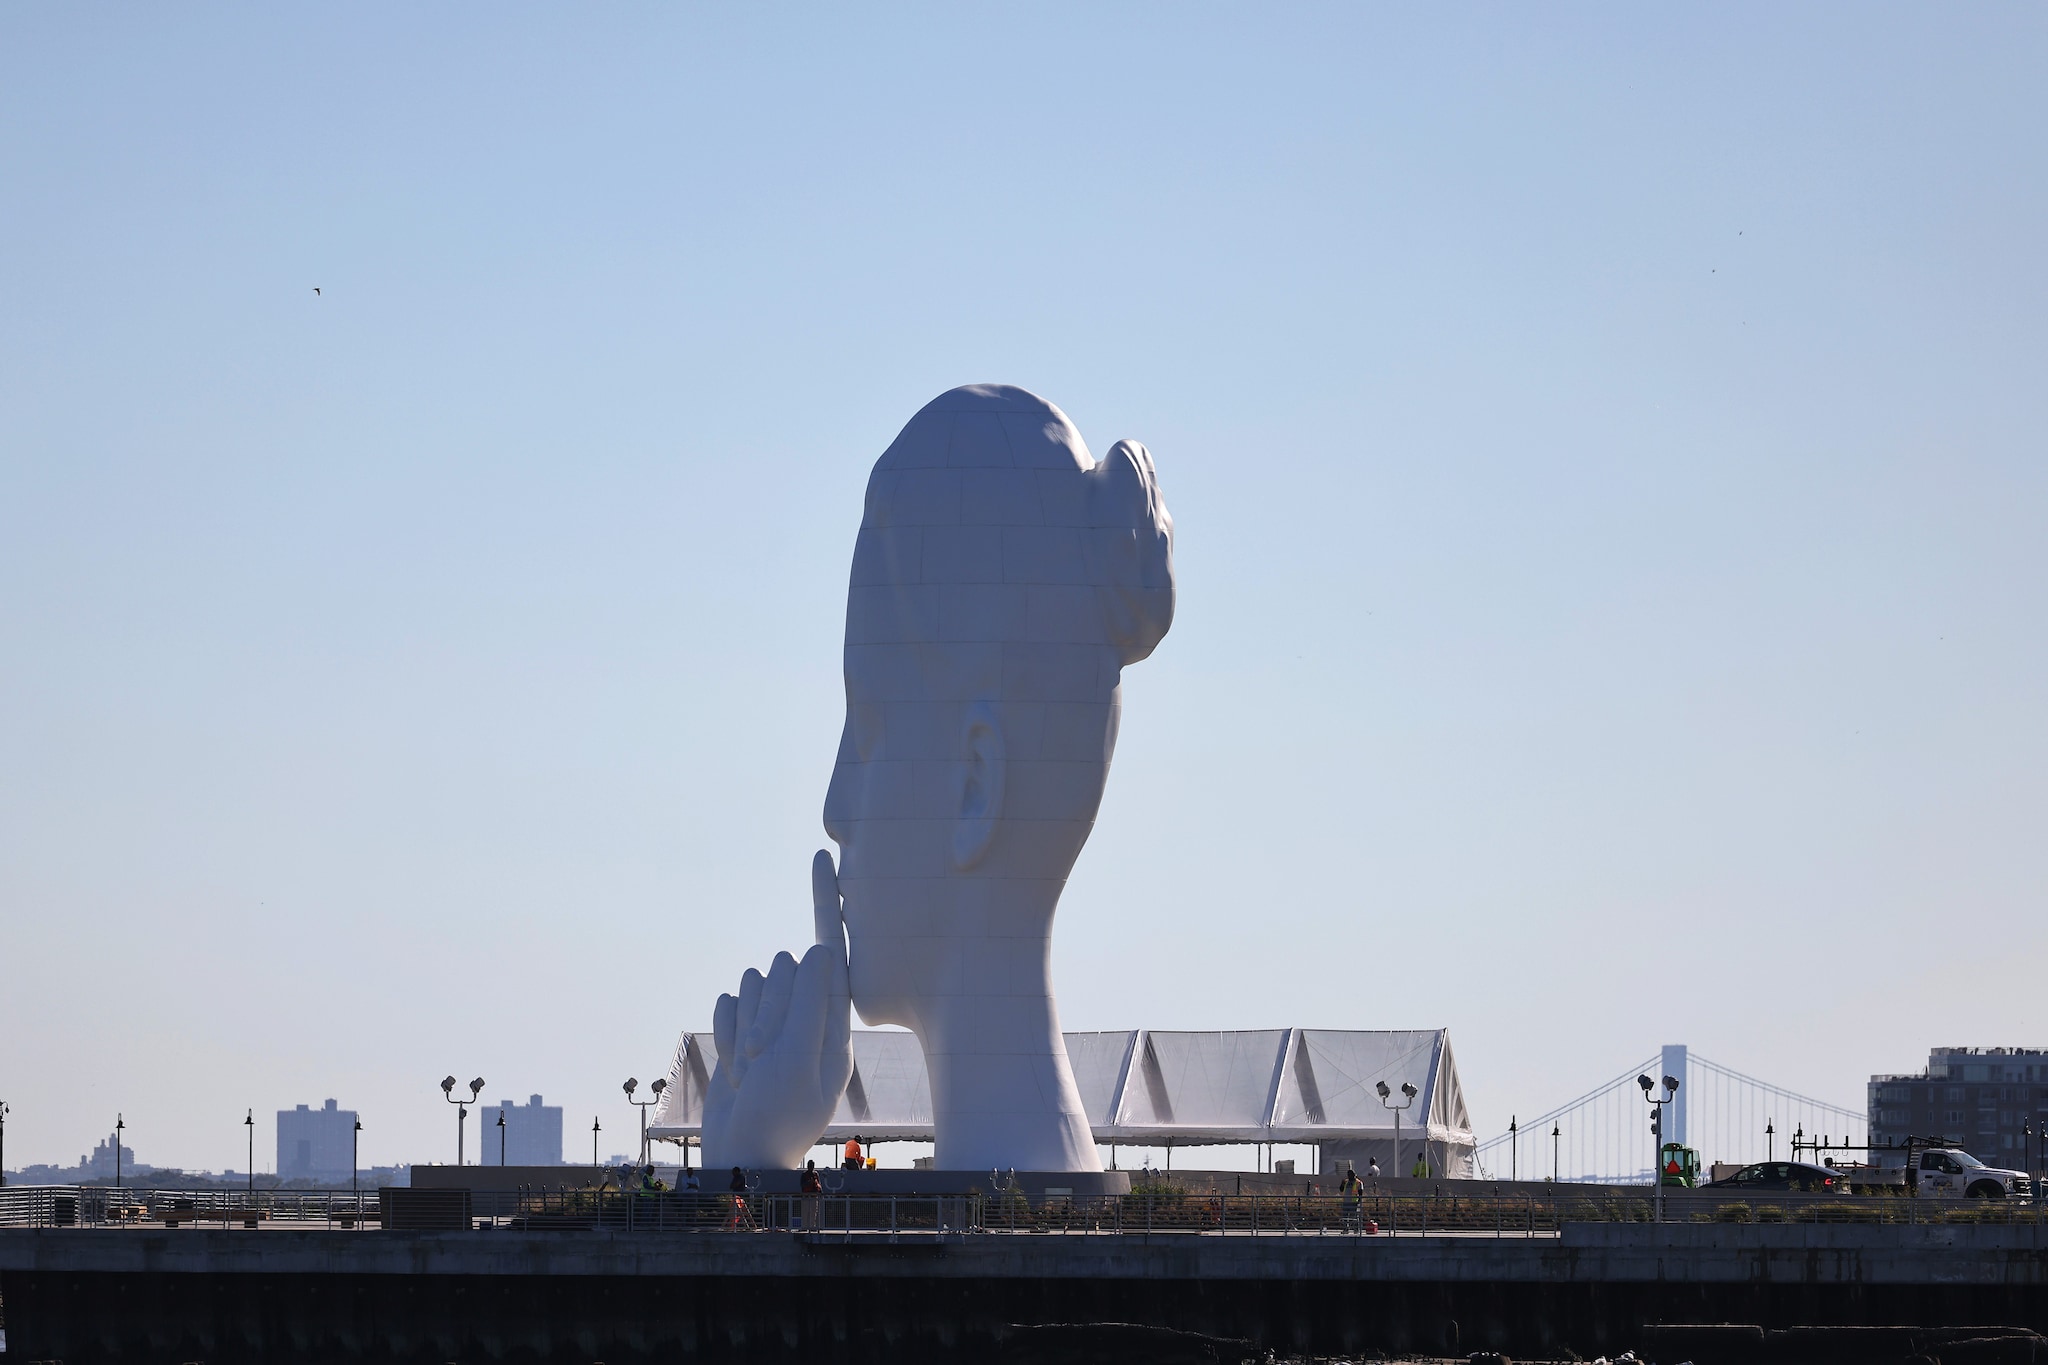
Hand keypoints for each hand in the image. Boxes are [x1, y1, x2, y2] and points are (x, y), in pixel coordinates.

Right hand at [700, 849, 853, 1169]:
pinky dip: (726, 1030)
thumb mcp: (802, 1060)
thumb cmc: (779, 1115)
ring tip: (753, 1067)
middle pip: (783, 967)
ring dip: (745, 1024)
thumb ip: (812, 1003)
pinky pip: (727, 999)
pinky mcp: (746, 1026)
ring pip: (752, 980)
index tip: (823, 857)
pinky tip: (737, 1066)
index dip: (828, 900)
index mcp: (838, 1018)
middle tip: (765, 1056)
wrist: (742, 1157)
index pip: (836, 949)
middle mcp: (810, 1012)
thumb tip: (821, 948)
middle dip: (767, 1008)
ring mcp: (777, 1019)